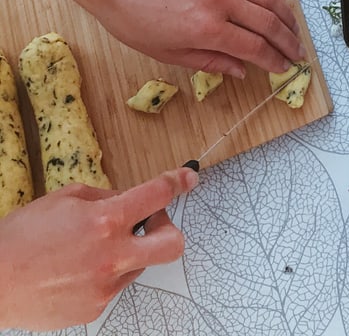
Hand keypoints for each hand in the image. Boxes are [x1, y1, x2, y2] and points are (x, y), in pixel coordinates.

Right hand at [0, 167, 196, 330]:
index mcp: (105, 220)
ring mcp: (105, 287)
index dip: (179, 181)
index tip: (188, 178)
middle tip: (149, 222)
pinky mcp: (94, 309)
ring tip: (92, 248)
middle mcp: (111, 256)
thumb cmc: (22, 237)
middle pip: (172, 244)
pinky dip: (105, 274)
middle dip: (168, 228)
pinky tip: (77, 269)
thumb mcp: (65, 198)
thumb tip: (130, 198)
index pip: (158, 194)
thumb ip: (105, 197)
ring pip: (139, 264)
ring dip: (129, 251)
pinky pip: (114, 286)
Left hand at [87, 0, 306, 78]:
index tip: (284, 68)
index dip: (273, 59)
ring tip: (294, 28)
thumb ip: (209, 61)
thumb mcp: (167, 53)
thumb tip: (240, 70)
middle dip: (286, 40)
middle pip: (267, 22)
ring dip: (285, 14)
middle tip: (297, 52)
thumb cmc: (133, 19)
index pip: (253, 47)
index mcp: (206, 28)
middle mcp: (220, 1)